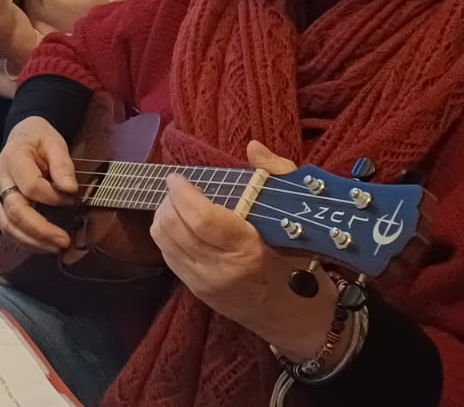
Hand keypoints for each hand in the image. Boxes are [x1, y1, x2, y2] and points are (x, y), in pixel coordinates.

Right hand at [0, 116, 79, 252]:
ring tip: (56, 247)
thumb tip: (70, 189)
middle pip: (14, 210)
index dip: (53, 197)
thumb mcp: (54, 141)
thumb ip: (62, 163)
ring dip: (32, 240)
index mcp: (13, 158)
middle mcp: (1, 178)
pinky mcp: (2, 205)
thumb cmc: (39, 139)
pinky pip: (9, 227)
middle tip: (64, 241)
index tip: (73, 198)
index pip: (30, 186)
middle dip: (40, 229)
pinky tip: (44, 245)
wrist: (22, 136)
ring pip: (7, 224)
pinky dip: (26, 240)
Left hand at [150, 141, 336, 361]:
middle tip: (179, 187)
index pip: (201, 218)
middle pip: (173, 227)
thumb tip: (253, 147)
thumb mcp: (295, 217)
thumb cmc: (299, 261)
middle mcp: (220, 269)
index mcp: (248, 249)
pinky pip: (167, 255)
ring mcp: (204, 282)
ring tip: (177, 203)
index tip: (178, 177)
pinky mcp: (195, 290)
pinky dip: (166, 234)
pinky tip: (180, 225)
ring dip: (164, 215)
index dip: (182, 193)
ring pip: (163, 240)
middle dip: (169, 200)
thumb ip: (276, 176)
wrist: (294, 315)